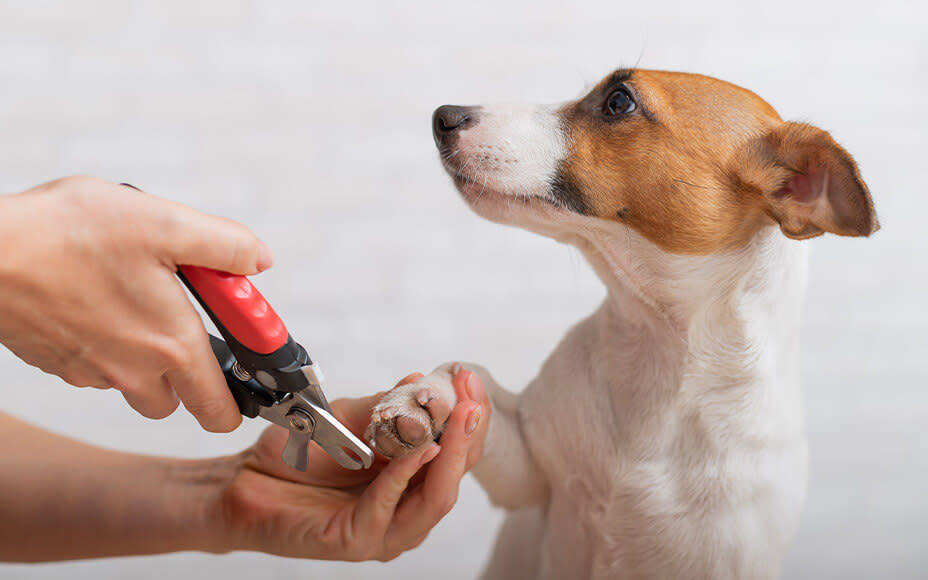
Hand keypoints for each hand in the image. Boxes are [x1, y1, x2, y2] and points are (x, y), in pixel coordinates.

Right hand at [0, 176, 271, 430]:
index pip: (220, 410)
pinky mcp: (58, 362)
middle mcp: (134, 371)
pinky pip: (97, 367)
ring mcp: (91, 372)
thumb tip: (258, 260)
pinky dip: (108, 343)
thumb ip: (224, 246)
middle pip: (179, 400)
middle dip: (192, 370)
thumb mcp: (166, 224)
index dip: (242, 399)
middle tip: (185, 318)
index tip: (246, 369)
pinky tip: (98, 298)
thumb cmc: (68, 236)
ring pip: (135, 384)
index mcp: (172, 346)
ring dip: (147, 355)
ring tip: (137, 296)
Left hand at [213, 369, 489, 560]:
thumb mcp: (348, 418)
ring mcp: (385, 530)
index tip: (468, 379)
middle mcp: (406, 509)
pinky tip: (418, 449)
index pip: (458, 452)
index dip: (470, 416)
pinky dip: (405, 475)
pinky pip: (389, 507)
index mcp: (412, 481)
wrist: (244, 480)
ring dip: (450, 455)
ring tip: (458, 418)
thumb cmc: (298, 454)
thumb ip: (385, 406)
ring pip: (435, 499)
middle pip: (455, 476)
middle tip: (472, 397)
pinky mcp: (356, 542)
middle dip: (468, 433)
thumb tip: (421, 381)